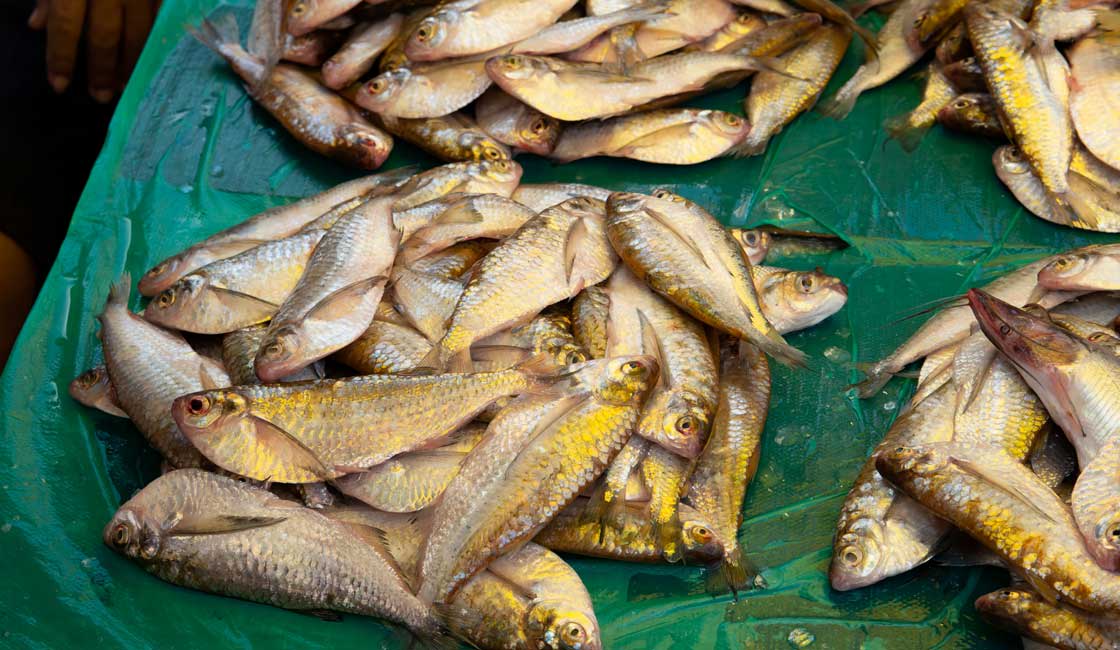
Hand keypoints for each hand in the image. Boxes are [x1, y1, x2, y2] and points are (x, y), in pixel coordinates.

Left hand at [28, 0, 155, 102]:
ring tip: (125, 84)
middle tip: (101, 95)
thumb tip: (38, 25)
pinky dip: (159, 44)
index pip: (65, 26)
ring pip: (139, 35)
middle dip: (102, 70)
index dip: (61, 57)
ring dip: (132, 64)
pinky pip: (163, 22)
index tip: (59, 84)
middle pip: (105, 37)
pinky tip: (153, 60)